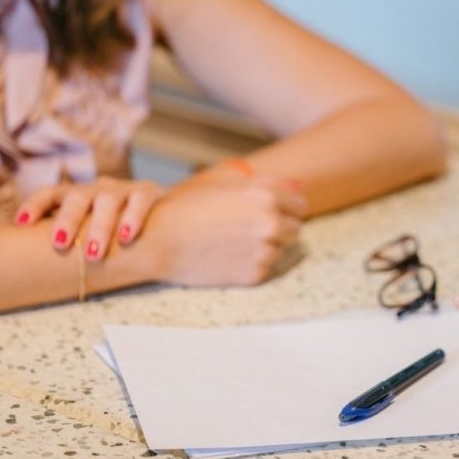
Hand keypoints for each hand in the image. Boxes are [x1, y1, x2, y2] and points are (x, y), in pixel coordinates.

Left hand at [15, 177, 165, 260]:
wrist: (162, 215)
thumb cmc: (113, 229)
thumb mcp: (88, 228)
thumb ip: (67, 239)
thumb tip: (27, 266)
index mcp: (77, 196)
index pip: (51, 193)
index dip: (35, 205)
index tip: (21, 224)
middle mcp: (97, 189)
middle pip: (78, 197)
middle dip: (68, 219)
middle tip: (60, 243)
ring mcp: (123, 190)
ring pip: (108, 200)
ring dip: (100, 226)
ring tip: (94, 254)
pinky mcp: (149, 193)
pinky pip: (140, 201)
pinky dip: (133, 218)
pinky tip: (126, 237)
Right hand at [141, 176, 307, 286]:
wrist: (158, 240)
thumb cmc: (188, 207)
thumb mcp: (228, 184)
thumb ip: (269, 184)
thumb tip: (300, 187)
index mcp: (266, 196)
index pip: (300, 205)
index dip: (286, 208)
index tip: (272, 212)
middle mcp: (271, 223)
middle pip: (295, 229)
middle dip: (279, 229)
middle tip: (249, 229)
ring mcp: (264, 250)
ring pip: (281, 249)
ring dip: (266, 247)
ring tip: (234, 242)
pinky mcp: (255, 274)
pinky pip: (266, 267)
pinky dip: (252, 264)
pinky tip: (228, 256)